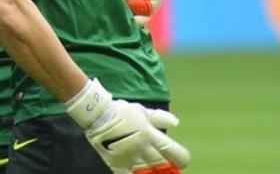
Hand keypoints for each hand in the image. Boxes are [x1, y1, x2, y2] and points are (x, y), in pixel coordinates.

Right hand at [65, 79, 189, 173]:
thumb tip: (176, 123)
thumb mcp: (142, 111)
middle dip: (170, 170)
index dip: (181, 158)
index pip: (174, 152)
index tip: (180, 160)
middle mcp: (143, 148)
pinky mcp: (117, 163)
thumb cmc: (122, 112)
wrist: (97, 115)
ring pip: (148, 173)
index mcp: (151, 135)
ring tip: (154, 172)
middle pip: (163, 166)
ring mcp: (130, 157)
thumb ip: (159, 118)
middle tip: (170, 170)